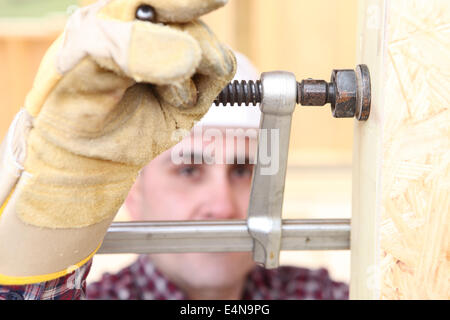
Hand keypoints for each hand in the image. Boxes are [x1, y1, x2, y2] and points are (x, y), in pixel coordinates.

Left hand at [0, 0, 234, 283]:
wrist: (89, 151)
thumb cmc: (78, 107)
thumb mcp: (84, 72)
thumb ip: (129, 53)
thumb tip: (189, 53)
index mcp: (119, 15)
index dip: (184, 1)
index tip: (216, 1)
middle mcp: (154, 31)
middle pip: (191, 22)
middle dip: (177, 53)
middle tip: (146, 81)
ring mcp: (180, 56)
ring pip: (212, 48)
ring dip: (189, 77)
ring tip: (158, 93)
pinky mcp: (198, 84)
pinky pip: (223, 71)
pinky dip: (202, 89)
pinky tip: (176, 101)